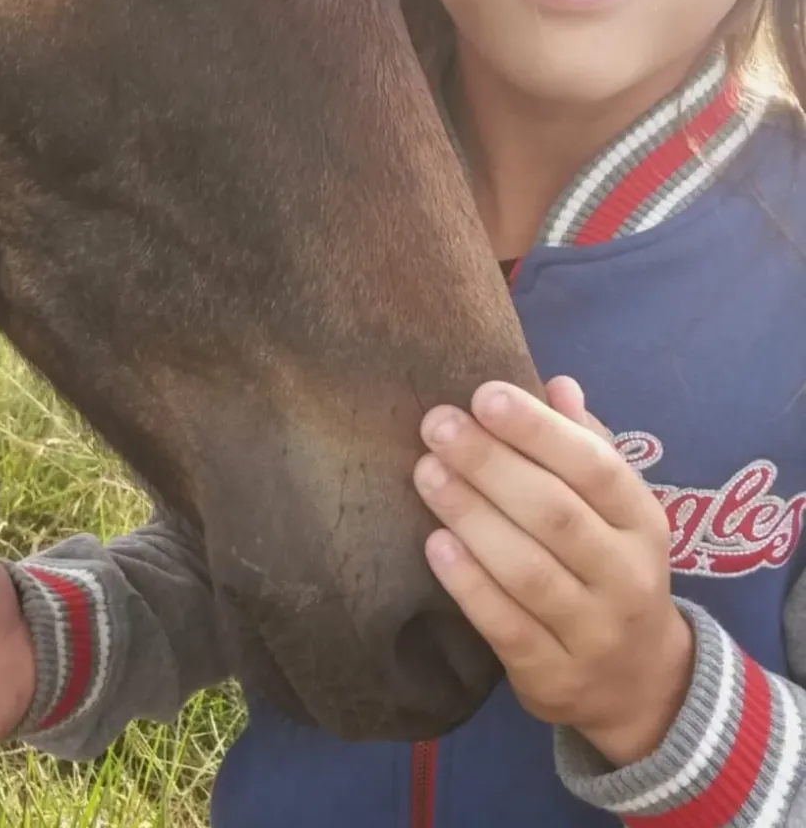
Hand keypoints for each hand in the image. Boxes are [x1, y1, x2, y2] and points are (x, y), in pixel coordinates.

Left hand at [413, 377, 692, 765]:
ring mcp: (592, 632)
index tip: (484, 394)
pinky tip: (435, 544)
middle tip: (437, 424)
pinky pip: (506, 626)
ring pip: (528, 570)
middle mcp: (626, 577)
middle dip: (491, 464)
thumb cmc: (610, 568)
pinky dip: (469, 583)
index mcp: (643, 523)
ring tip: (425, 472)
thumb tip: (557, 383)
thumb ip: (586, 446)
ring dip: (471, 516)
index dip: (539, 430)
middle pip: (556, 514)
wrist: (640, 686)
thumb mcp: (617, 510)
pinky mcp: (551, 675)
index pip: (596, 468)